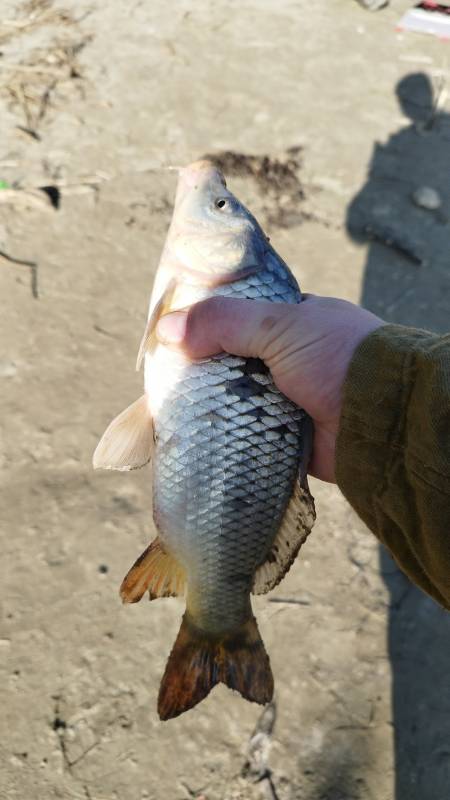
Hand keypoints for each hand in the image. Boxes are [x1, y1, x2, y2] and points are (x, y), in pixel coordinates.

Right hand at [157, 295, 383, 482]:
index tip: (171, 336)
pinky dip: (227, 435)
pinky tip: (193, 435)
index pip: (240, 320)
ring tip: (168, 408)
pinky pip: (248, 433)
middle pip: (234, 362)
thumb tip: (167, 329)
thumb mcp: (281, 326)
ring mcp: (290, 399)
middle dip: (204, 371)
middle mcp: (291, 360)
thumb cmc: (337, 358)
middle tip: (163, 378)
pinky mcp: (287, 436)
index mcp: (295, 324)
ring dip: (213, 405)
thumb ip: (225, 322)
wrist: (380, 419)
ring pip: (238, 400)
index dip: (207, 326)